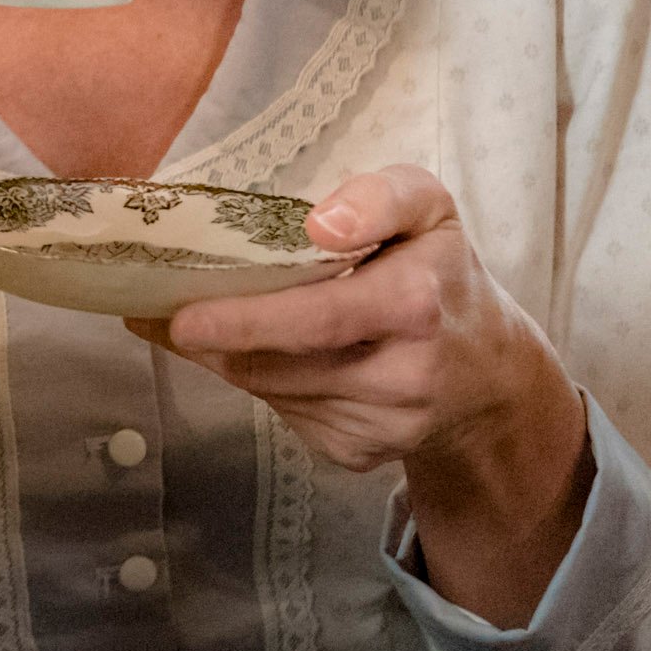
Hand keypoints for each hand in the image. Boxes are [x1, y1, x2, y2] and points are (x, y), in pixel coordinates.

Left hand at [129, 165, 593, 625]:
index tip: (183, 317)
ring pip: (269, 391)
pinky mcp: (358, 455)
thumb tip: (320, 223)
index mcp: (416, 305)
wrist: (488, 375)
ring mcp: (380, 426)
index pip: (317, 319)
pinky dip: (262, 383)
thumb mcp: (430, 210)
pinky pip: (284, 415)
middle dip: (212, 340)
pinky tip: (269, 355)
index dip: (243, 321)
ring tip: (203, 323)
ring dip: (227, 358)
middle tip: (162, 312)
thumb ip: (382, 196)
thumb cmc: (441, 274)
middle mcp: (403, 376)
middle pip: (276, 363)